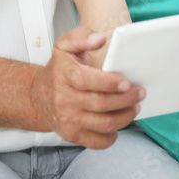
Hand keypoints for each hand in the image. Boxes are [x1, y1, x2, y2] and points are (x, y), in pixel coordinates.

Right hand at [30, 26, 144, 148]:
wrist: (38, 96)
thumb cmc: (59, 70)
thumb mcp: (65, 46)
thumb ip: (82, 36)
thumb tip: (99, 39)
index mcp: (64, 74)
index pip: (86, 81)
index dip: (108, 83)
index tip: (126, 82)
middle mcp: (64, 99)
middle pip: (101, 104)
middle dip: (126, 99)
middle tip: (140, 93)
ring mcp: (68, 119)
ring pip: (104, 124)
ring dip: (125, 116)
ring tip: (134, 107)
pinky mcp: (73, 135)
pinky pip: (99, 141)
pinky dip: (113, 135)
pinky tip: (119, 123)